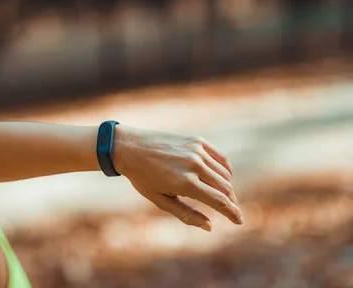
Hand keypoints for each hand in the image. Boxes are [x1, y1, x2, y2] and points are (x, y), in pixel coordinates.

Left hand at [113, 126, 243, 231]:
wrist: (129, 146)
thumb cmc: (142, 177)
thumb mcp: (160, 200)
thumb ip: (186, 215)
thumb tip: (210, 227)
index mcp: (185, 183)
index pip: (219, 201)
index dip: (232, 213)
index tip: (239, 221)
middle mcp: (194, 165)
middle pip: (225, 188)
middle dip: (230, 201)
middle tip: (229, 209)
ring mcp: (196, 150)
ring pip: (225, 173)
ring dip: (227, 187)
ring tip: (221, 195)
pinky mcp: (197, 140)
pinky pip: (221, 157)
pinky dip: (225, 169)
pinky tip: (222, 177)